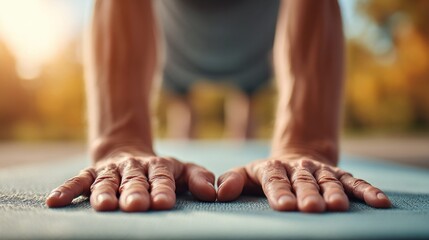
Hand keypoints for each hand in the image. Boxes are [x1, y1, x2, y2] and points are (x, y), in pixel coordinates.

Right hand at [46, 152, 215, 211]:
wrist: (128, 153)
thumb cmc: (160, 170)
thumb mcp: (182, 170)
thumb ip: (198, 178)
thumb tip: (211, 194)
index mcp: (158, 167)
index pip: (161, 178)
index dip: (162, 189)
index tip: (164, 202)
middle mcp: (134, 168)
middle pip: (134, 180)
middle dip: (135, 192)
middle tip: (137, 206)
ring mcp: (111, 170)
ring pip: (107, 181)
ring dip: (104, 192)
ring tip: (103, 206)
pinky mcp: (92, 173)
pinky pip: (78, 180)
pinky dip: (68, 190)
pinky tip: (55, 202)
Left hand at [216, 153, 390, 211]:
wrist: (294, 159)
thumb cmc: (267, 176)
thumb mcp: (247, 176)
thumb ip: (232, 181)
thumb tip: (220, 194)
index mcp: (272, 168)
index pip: (275, 180)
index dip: (280, 192)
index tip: (284, 207)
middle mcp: (298, 168)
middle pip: (303, 181)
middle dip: (308, 194)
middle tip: (311, 208)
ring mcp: (320, 171)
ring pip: (329, 181)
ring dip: (334, 193)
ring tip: (338, 206)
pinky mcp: (339, 174)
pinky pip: (354, 181)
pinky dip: (367, 191)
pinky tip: (379, 202)